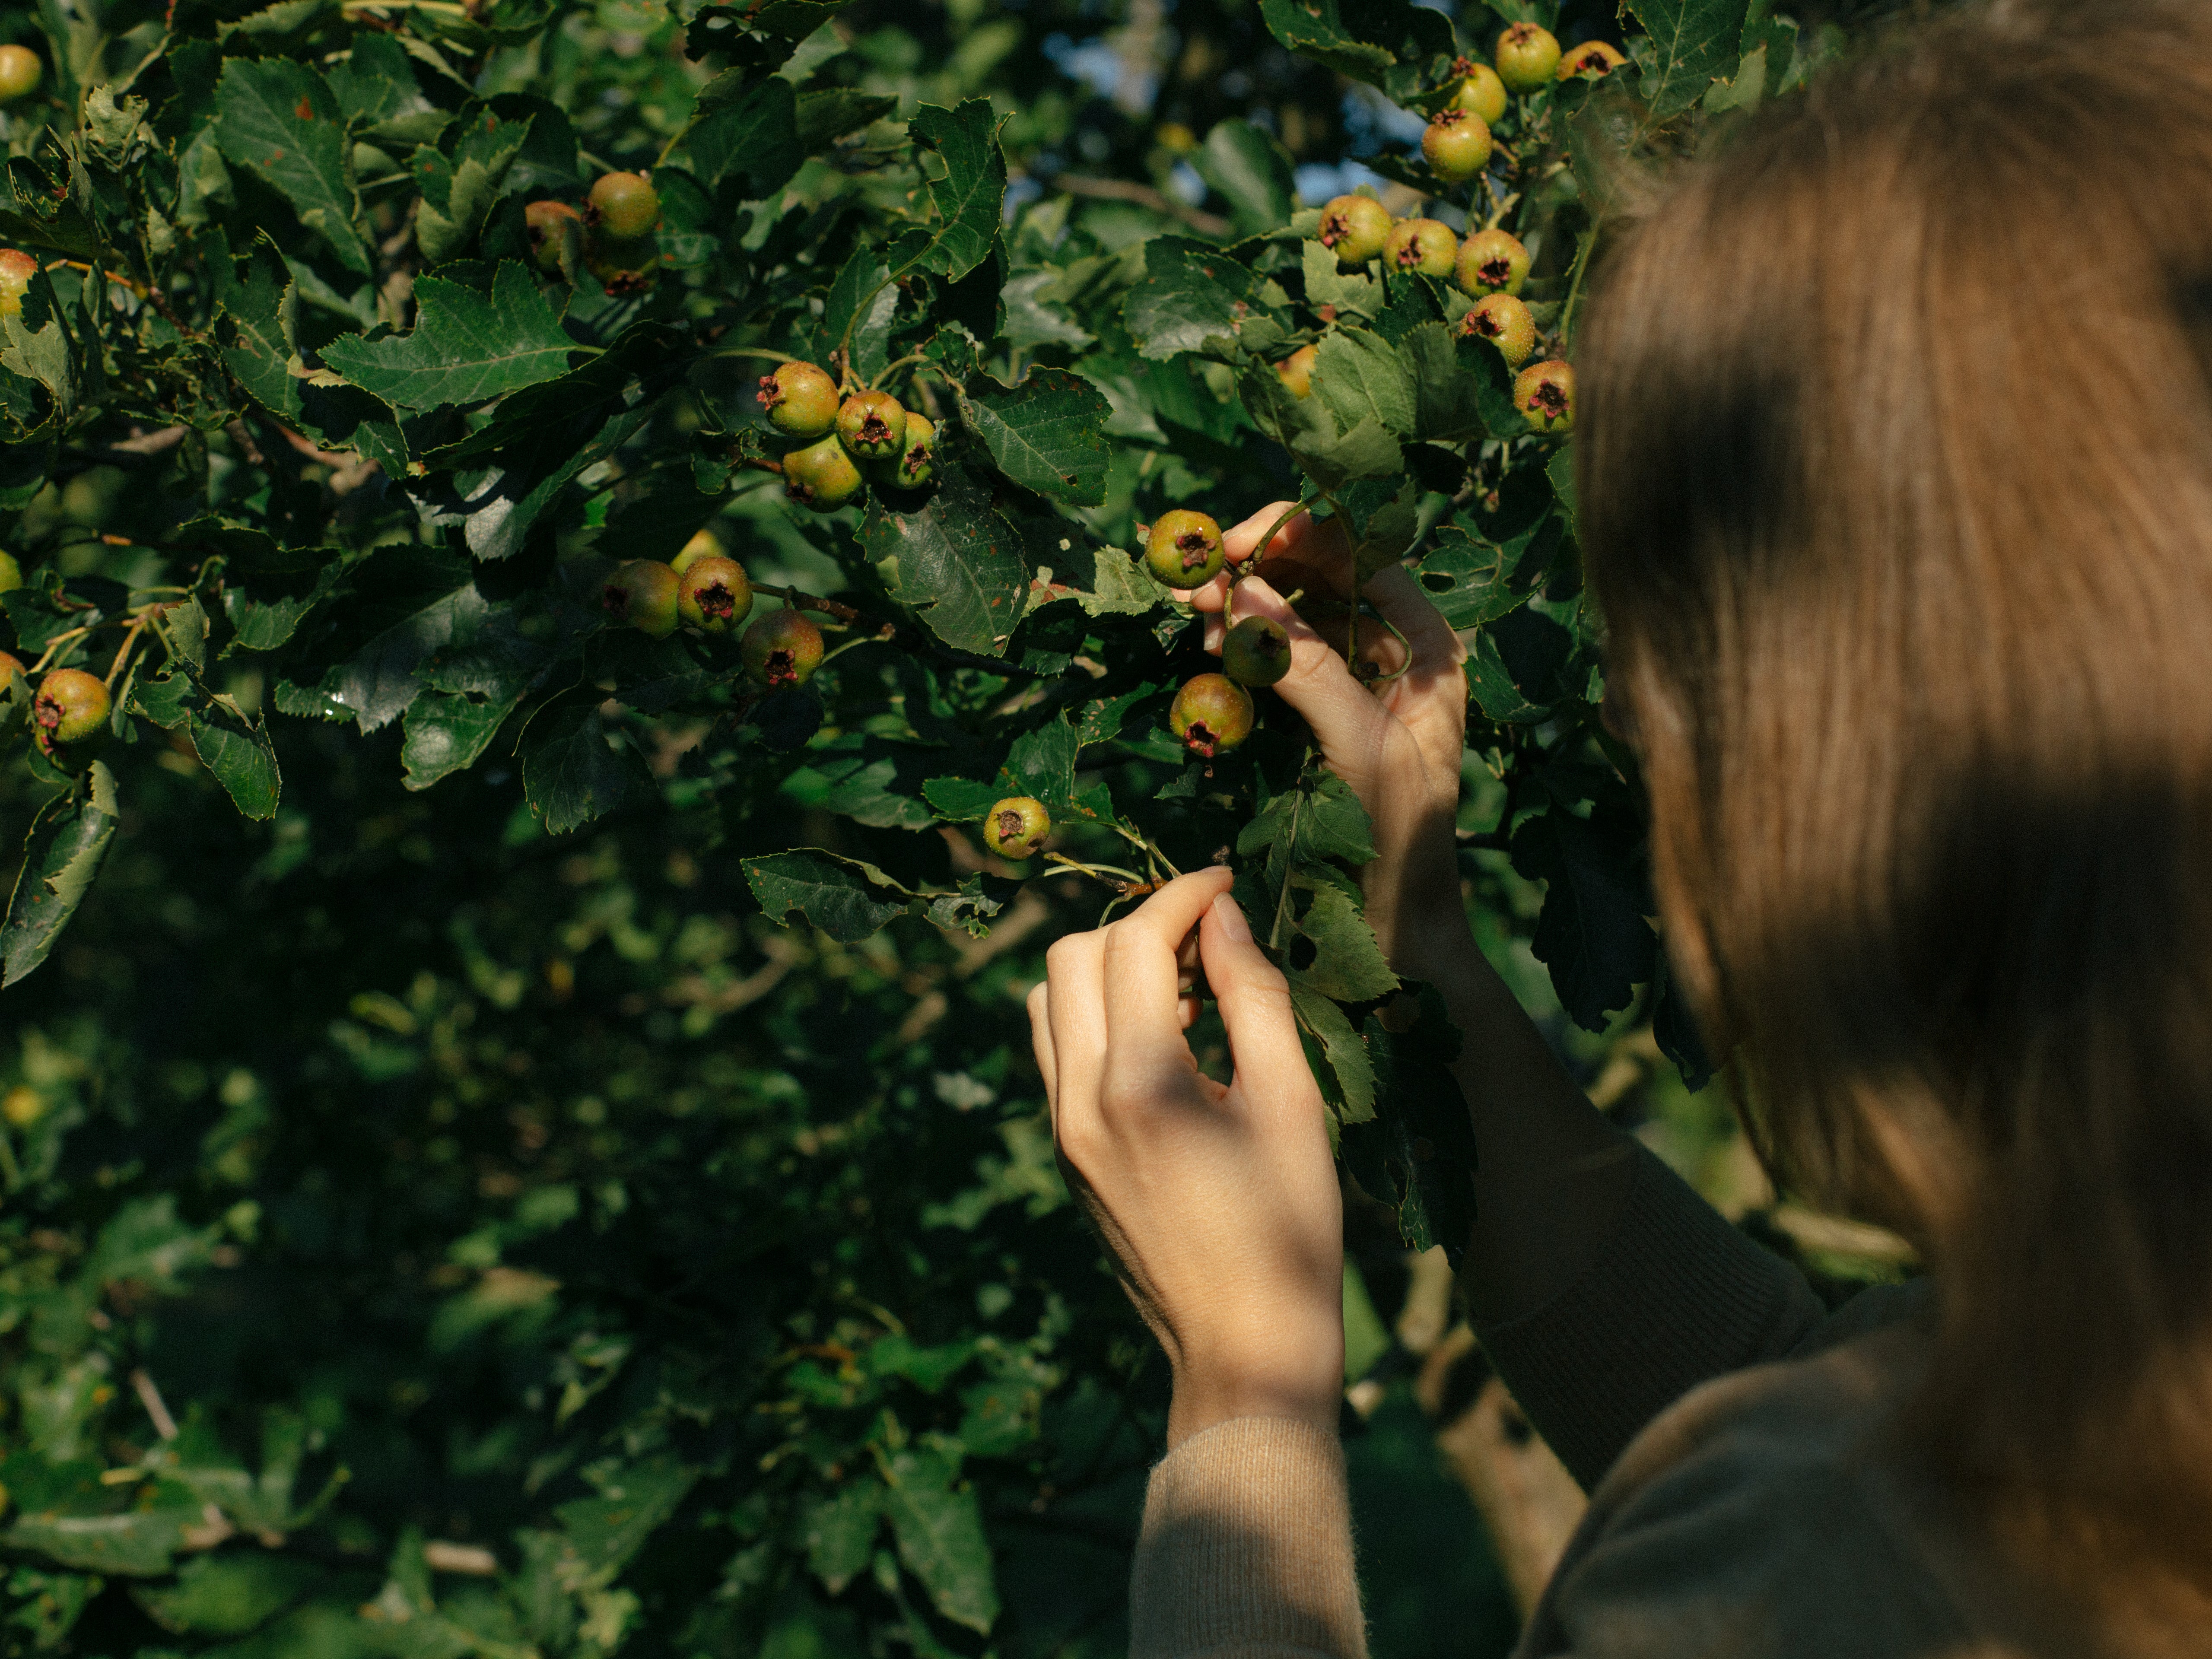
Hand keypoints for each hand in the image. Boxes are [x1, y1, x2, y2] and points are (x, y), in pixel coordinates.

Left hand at [1028, 868, 1343, 1446]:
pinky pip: (1056, 1051)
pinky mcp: (1063, 1154)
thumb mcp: (1291, 1105)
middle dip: (1140, 923)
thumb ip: (1253, 997)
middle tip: (1210, 935)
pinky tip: (1167, 1040)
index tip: (1226, 879)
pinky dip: (1097, 1016)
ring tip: (1187, 989)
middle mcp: (1079, 1102)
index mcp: (1139, 1086)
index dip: (1181, 893)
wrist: (1241, 1346)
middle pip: (1073, 956)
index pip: (1133, 943)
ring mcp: (1061, 1132)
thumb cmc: (1288, 1232)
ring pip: (1048, 1000)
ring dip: (1108, 968)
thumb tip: (1225, 915)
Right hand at [1175, 506, 1472, 978]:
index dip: (1293, 535)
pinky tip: (1213, 652)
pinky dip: (1242, 648)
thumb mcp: (1361, 744)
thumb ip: (1306, 666)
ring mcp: (1357, 680)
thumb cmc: (1397, 839)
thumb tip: (1245, 590)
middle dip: (1258, 569)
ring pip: (1292, 613)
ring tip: (1201, 620)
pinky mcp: (1321, 712)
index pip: (1360, 554)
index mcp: (1428, 646)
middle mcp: (1396, 651)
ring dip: (1243, 607)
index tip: (1230, 545)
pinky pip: (1278, 658)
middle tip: (1198, 582)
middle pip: (1320, 574)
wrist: (1394, 927)